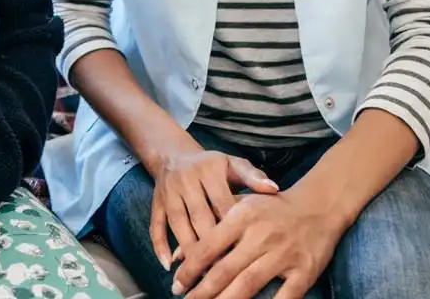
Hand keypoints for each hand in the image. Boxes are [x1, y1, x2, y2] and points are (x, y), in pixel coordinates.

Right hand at [150, 146, 279, 270]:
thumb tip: (274, 189)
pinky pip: (155, 225)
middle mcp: (186, 179)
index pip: (222, 203)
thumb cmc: (212, 165)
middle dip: (211, 246)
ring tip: (200, 276)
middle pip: (199, 217)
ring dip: (188, 251)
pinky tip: (169, 266)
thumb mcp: (233, 165)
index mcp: (209, 170)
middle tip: (224, 272)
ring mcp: (169, 192)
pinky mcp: (155, 202)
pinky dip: (159, 246)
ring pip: (178, 224)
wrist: (173, 154)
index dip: (233, 228)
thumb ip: (253, 177)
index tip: (245, 252)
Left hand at [171, 190, 341, 298]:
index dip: (190, 269)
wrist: (318, 206)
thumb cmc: (271, 208)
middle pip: (225, 270)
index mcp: (243, 216)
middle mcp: (261, 235)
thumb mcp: (239, 207)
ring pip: (248, 285)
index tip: (177, 283)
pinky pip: (285, 297)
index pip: (209, 246)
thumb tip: (176, 257)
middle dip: (202, 291)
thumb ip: (209, 229)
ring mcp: (284, 254)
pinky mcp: (304, 271)